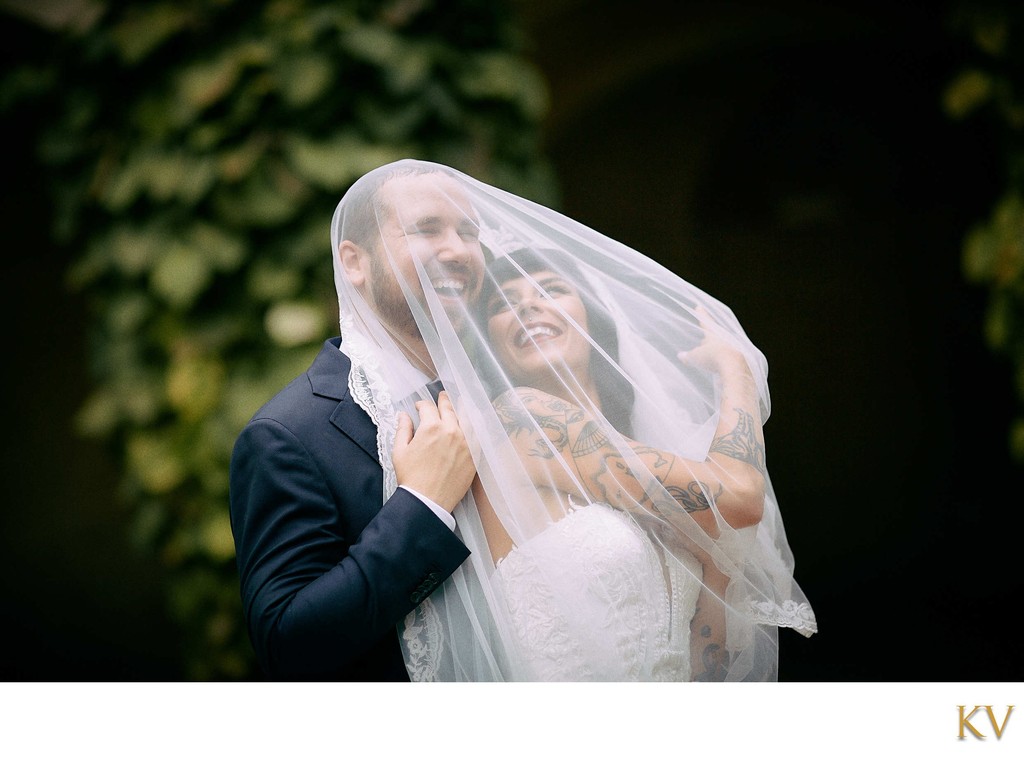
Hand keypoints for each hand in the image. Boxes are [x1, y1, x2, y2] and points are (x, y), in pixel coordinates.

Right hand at [392, 391, 476, 510]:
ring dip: (461, 409)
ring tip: (460, 404)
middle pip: (449, 408)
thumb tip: (403, 415)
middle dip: (444, 400)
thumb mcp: (400, 451)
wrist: (427, 501)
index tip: (419, 407)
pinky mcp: (474, 455)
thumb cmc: (411, 478)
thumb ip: (403, 429)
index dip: (421, 404)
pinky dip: (475, 427)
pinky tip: (473, 424)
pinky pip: (477, 435)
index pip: (428, 407)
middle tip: (443, 396)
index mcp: (431, 427)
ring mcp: (466, 443)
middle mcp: (451, 431)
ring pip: (467, 418)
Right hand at [677, 306, 747, 374]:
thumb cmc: (713, 358)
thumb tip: (681, 355)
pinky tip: (720, 365)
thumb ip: (688, 356)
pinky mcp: (739, 358)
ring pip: (722, 345)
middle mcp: (724, 338)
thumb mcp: (696, 357)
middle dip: (708, 338)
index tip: (699, 307)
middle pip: (715, 334)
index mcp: (713, 333)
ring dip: (716, 349)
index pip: (705, 321)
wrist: (734, 367)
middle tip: (703, 340)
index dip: (701, 315)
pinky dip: (723, 359)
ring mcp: (733, 347)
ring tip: (710, 355)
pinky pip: (728, 356)